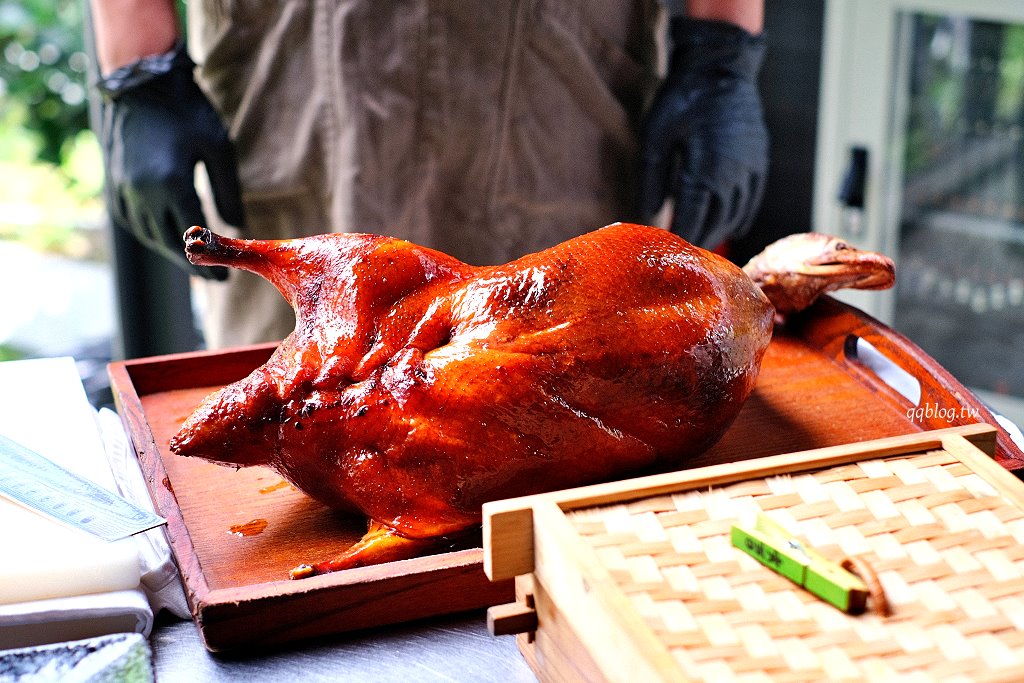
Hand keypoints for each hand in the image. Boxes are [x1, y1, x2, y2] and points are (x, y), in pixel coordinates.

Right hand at [97, 44, 242, 279]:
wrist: (139, 81)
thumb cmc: (186, 111)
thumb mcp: (219, 148)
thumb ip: (228, 191)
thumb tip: (236, 227)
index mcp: (172, 186)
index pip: (195, 239)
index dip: (211, 261)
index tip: (225, 277)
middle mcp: (142, 193)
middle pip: (169, 244)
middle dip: (192, 266)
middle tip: (213, 280)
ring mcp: (123, 189)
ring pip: (148, 236)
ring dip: (171, 252)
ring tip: (193, 262)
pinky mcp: (113, 182)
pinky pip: (130, 221)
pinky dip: (149, 235)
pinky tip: (164, 238)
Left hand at [639, 18, 768, 249]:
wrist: (720, 67)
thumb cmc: (682, 99)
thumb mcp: (656, 138)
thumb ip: (652, 182)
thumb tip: (646, 218)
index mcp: (705, 172)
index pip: (693, 221)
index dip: (681, 241)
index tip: (669, 256)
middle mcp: (733, 176)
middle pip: (716, 224)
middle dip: (699, 242)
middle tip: (682, 258)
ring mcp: (751, 169)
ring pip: (736, 216)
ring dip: (719, 233)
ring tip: (702, 245)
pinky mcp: (760, 161)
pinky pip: (752, 201)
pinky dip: (740, 218)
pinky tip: (730, 227)